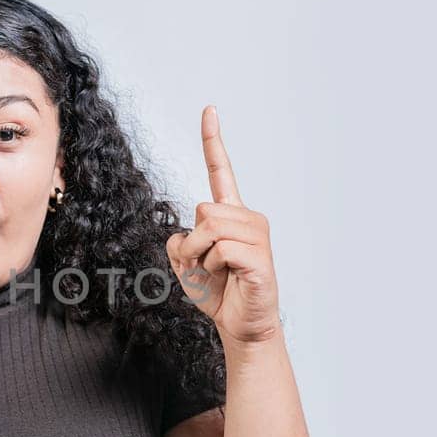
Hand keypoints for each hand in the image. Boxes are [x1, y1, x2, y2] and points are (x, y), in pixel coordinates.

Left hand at [166, 105, 282, 346]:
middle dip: (191, 241)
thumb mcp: (185, 264)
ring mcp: (257, 235)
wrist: (240, 326)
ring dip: (200, 256)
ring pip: (209, 227)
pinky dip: (212, 267)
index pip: (220, 171)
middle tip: (204, 265)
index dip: (213, 141)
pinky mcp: (259, 256)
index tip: (209, 110)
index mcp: (230, 215)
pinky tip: (228, 278)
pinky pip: (219, 249)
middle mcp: (248, 218)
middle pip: (203, 208)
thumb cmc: (218, 293)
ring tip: (217, 272)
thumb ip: (177, 242)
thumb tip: (183, 233)